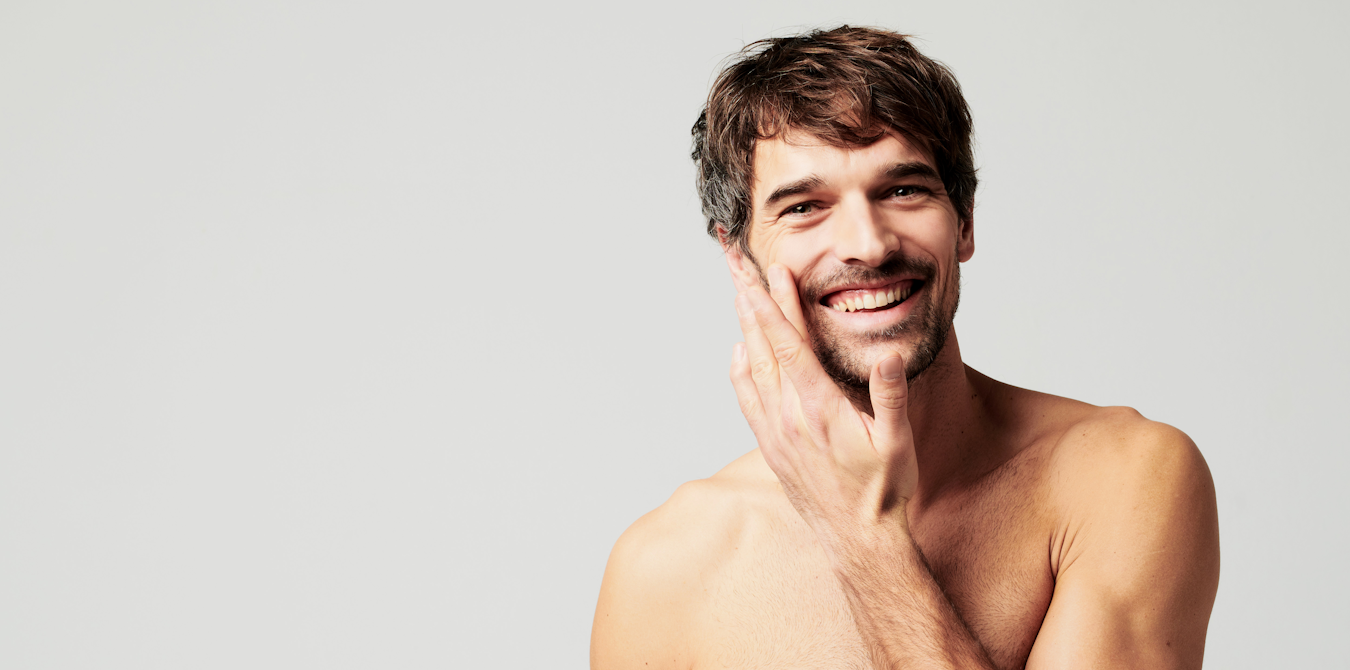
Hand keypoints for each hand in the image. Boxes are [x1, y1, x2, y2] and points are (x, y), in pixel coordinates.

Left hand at [728, 261, 918, 546]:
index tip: (770, 270)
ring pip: (751, 367)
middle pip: (762, 346)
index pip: (791, 343)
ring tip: (737, 295)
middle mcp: (789, 416)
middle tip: (735, 265)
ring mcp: (775, 432)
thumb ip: (891, 396)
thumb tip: (887, 355)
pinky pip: (747, 398)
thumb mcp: (899, 442)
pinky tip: (739, 353)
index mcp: (819, 408)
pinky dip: (740, 369)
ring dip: (743, 328)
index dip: (779, 303)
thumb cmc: (884, 492)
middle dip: (750, 301)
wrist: (858, 541)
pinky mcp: (770, 447)